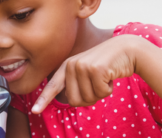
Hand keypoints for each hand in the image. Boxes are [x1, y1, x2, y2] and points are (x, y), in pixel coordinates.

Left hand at [32, 35, 150, 113]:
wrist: (127, 50)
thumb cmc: (108, 64)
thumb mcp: (88, 71)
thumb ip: (76, 83)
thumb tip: (70, 100)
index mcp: (67, 66)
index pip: (53, 86)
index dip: (44, 100)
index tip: (35, 111)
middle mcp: (72, 65)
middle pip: (75, 101)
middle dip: (90, 99)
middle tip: (98, 85)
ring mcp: (82, 66)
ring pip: (88, 98)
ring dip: (101, 93)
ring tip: (105, 78)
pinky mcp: (95, 69)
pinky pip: (101, 93)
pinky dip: (109, 89)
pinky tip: (111, 75)